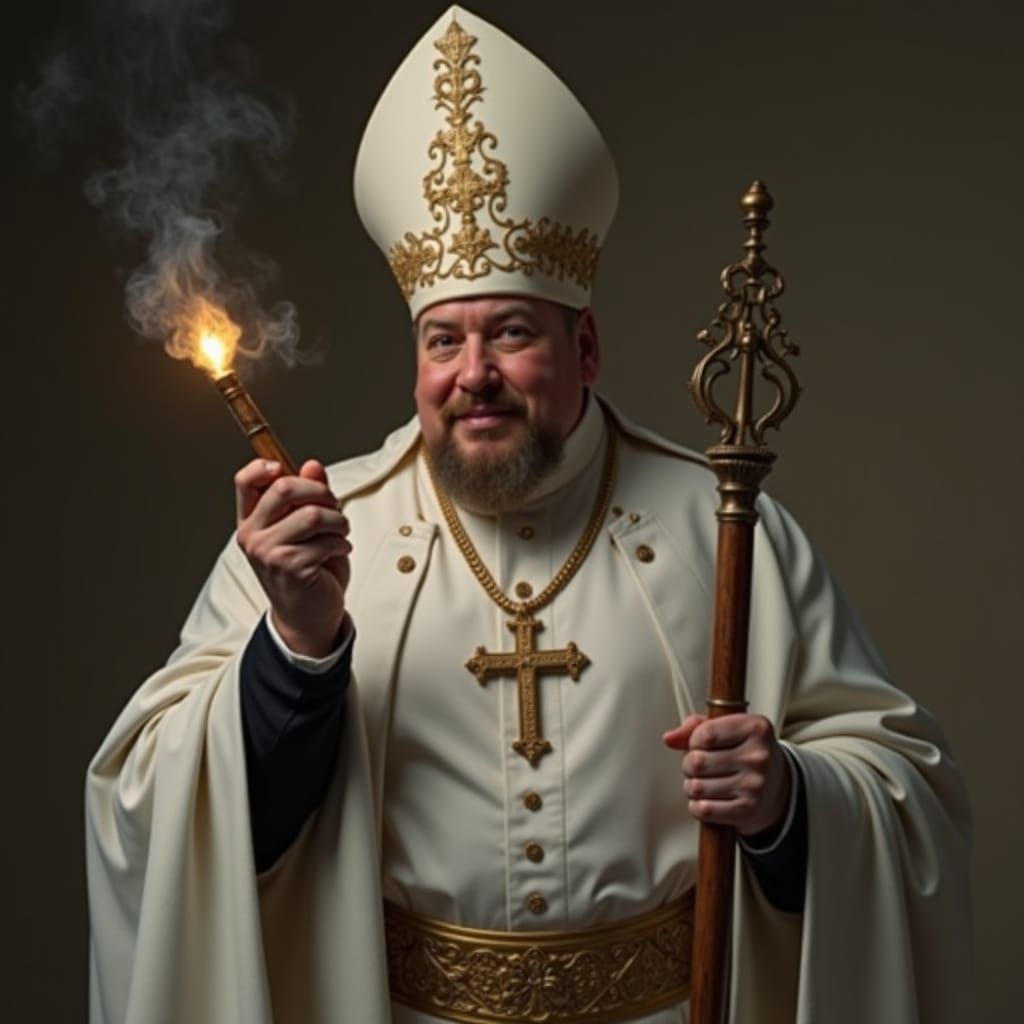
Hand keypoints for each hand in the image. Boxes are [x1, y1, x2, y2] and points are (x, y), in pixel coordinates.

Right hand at [235, 458, 350, 657]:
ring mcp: (267, 552)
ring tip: (340, 534)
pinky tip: (338, 552)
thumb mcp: (308, 527)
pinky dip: (341, 543)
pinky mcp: (289, 567)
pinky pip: (326, 540)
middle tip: (334, 508)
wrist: (308, 616)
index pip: (246, 481)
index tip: (287, 469)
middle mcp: (252, 535)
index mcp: (252, 520)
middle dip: (321, 493)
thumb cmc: (308, 569)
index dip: (265, 466)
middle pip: (284, 487)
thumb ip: (309, 496)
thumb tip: (313, 466)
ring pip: (312, 514)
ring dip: (338, 521)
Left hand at [662, 713, 790, 835]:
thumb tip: (669, 738)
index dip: (693, 741)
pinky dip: (697, 806)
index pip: (705, 733)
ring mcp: (754, 785)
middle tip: (698, 767)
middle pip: (697, 761)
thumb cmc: (745, 752)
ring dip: (691, 786)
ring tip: (703, 782)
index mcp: (755, 728)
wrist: (777, 787)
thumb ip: (695, 727)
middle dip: (689, 765)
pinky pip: (704, 810)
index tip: (700, 745)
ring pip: (696, 787)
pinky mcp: (748, 810)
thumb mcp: (728, 728)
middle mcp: (758, 756)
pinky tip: (706, 799)